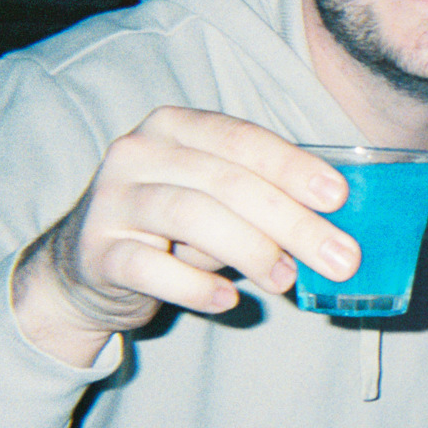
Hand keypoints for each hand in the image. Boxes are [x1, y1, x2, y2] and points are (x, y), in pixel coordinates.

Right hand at [11, 107, 360, 366]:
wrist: (86, 268)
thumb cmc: (174, 228)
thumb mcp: (218, 202)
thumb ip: (266, 202)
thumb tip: (335, 230)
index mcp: (176, 127)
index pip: (243, 139)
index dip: (293, 167)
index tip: (339, 197)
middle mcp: (138, 153)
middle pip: (227, 182)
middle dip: (292, 221)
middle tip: (340, 257)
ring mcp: (111, 201)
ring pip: (191, 216)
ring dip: (251, 250)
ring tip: (286, 279)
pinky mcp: (95, 252)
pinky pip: (149, 267)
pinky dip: (193, 286)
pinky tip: (228, 300)